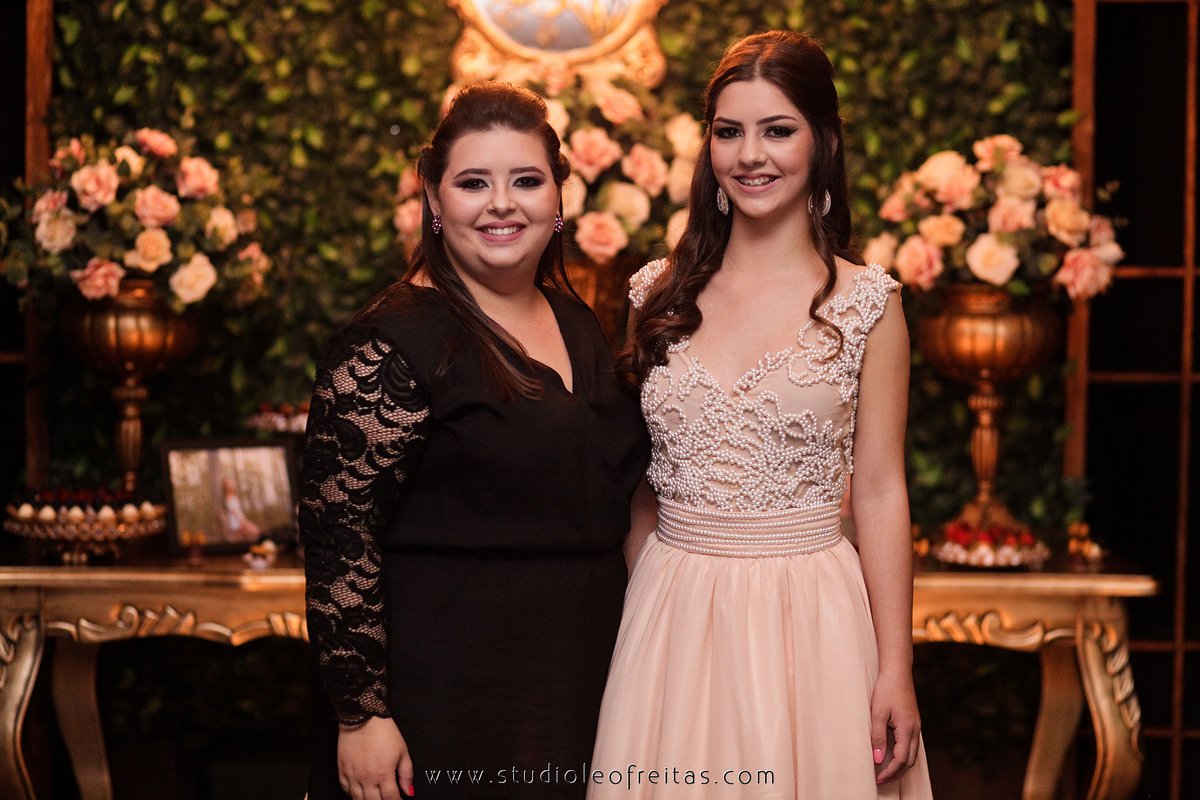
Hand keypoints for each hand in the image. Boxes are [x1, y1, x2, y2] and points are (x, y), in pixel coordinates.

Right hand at [338, 716, 414, 798]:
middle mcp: (367, 778)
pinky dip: (353, 794)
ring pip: (358, 799)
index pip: (391, 799)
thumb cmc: (383, 731)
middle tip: (386, 798)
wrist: (362, 717)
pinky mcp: (342, 770)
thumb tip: (409, 791)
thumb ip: (406, 773)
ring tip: (374, 797)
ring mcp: (353, 775)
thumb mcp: (402, 751)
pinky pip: (346, 790)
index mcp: (383, 774)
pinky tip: (360, 791)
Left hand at [870, 669, 920, 784]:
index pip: (901, 760)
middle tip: (880, 781)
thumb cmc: (886, 689)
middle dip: (895, 773)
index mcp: (907, 729)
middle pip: (909, 761)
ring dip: (900, 766)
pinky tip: (891, 756)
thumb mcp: (877, 712)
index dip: (890, 772)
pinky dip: (902, 756)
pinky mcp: (913, 722)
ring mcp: (915, 726)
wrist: (897, 672)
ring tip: (884, 772)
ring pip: (912, 755)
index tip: (878, 780)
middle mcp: (915, 730)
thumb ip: (877, 736)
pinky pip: (910, 745)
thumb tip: (877, 759)